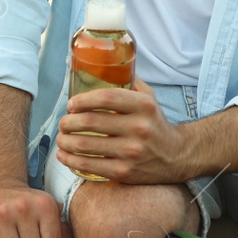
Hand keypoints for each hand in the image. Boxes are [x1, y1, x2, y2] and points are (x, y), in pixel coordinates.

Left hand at [55, 80, 186, 184]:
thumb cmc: (155, 123)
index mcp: (143, 106)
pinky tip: (64, 156)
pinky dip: (71, 160)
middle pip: (90, 122)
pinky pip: (90, 166)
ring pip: (86, 145)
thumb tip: (101, 65)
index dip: (82, 100)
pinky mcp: (125, 172)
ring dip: (65, 141)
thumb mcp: (149, 98)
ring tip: (60, 139)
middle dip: (68, 122)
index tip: (71, 104)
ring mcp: (131, 152)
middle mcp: (139, 128)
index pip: (105, 97)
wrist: (177, 156)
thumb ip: (128, 82)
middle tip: (63, 122)